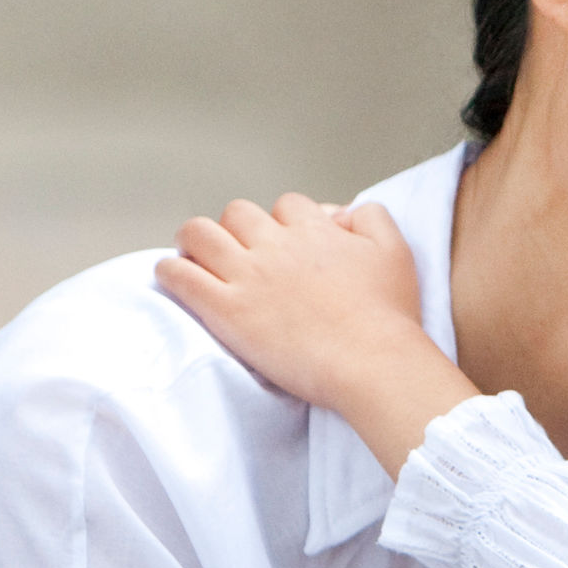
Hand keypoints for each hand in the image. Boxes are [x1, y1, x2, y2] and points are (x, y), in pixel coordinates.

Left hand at [159, 194, 432, 412]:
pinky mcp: (226, 310)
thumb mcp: (395, 251)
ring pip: (200, 233)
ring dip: (194, 241)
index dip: (283, 223)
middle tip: (235, 250)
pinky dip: (171, 271)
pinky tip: (173, 276)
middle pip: (239, 214)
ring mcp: (247, 276)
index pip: (287, 206)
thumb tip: (343, 212)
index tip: (283, 242)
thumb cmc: (387, 317)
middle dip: (236, 228)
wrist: (371, 362)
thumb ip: (372, 218)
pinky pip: (181, 276)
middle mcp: (276, 245)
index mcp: (315, 230)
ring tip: (194, 256)